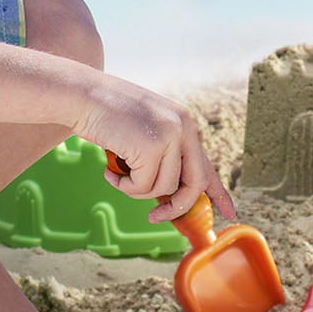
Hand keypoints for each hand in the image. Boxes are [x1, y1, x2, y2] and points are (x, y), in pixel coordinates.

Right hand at [79, 77, 231, 226]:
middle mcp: (184, 127)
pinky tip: (109, 169)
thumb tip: (171, 193)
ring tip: (116, 172)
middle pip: (194, 183)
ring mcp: (169, 135)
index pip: (206, 164)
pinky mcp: (151, 146)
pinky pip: (140, 187)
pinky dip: (122, 186)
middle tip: (155, 216)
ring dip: (136, 190)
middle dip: (175, 206)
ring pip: (162, 188)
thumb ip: (164, 154)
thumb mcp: (145, 130)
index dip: (218, 192)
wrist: (82, 95)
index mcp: (185, 122)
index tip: (230, 212)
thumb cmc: (107, 115)